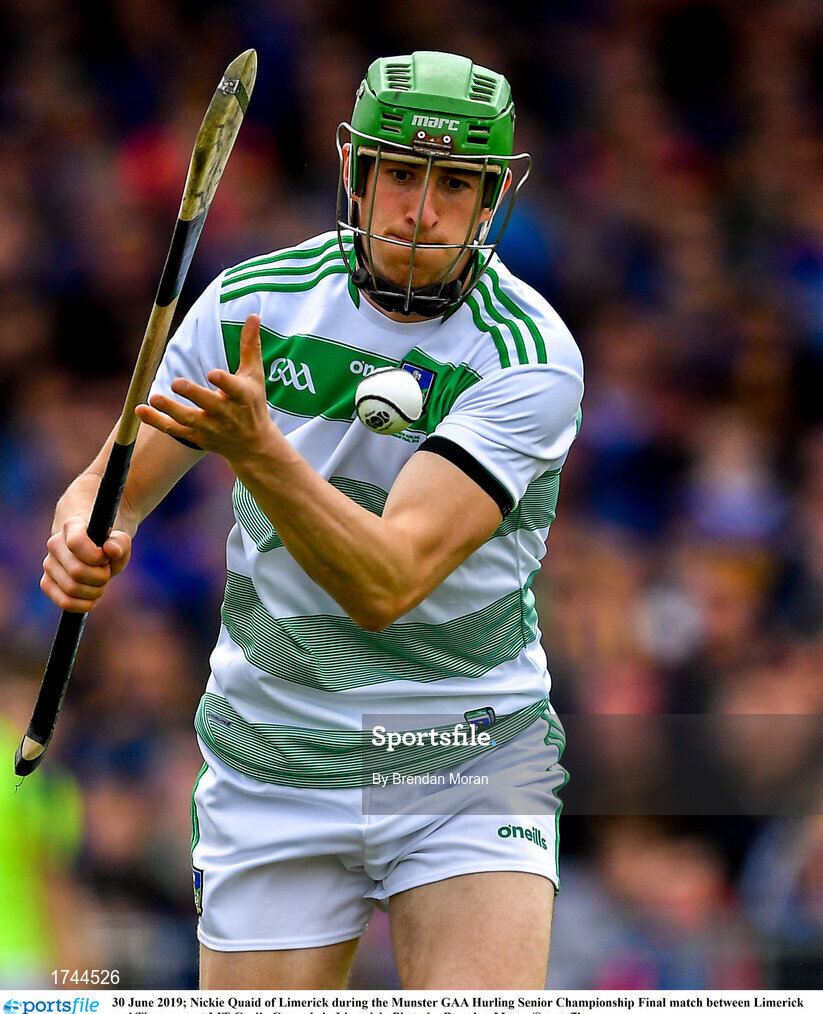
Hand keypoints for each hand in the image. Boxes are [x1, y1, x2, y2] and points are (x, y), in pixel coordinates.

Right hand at [41, 517, 131, 612]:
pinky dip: (84, 605)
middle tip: (106, 572)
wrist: (93, 553)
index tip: (106, 558)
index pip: (76, 543)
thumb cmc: (107, 546)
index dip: (96, 556)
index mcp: (71, 527)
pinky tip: (93, 598)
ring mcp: (48, 564)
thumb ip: (120, 544)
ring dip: (94, 591)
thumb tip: (111, 550)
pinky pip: (64, 602)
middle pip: (76, 571)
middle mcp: (54, 544)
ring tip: (101, 584)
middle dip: (99, 577)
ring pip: (71, 588)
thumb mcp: (120, 542)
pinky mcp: (47, 583)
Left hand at [135, 314, 276, 467]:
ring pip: (189, 419)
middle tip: (176, 382)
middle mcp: (227, 414)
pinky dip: (157, 421)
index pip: (234, 389)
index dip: (224, 382)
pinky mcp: (197, 437)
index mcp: (242, 396)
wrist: (253, 444)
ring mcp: (211, 428)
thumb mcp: (255, 375)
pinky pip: (174, 430)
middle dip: (194, 394)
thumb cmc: (253, 403)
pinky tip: (140, 410)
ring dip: (171, 409)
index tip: (212, 374)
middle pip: (209, 404)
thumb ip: (250, 346)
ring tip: (154, 397)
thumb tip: (253, 315)